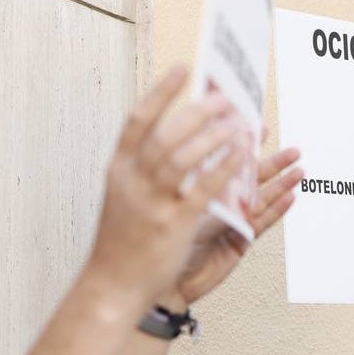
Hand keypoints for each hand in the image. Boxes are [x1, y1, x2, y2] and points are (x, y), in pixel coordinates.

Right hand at [90, 66, 249, 303]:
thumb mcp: (122, 198)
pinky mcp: (174, 226)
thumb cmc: (121, 244)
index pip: (138, 120)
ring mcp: (152, 204)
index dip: (162, 92)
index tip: (183, 68)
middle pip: (166, 134)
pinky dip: (223, 168)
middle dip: (197, 111)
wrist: (112, 286)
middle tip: (223, 97)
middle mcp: (132, 182)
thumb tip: (170, 141)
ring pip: (183, 157)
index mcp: (118, 171)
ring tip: (237, 122)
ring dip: (213, 136)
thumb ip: (141, 170)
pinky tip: (241, 155)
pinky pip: (203, 190)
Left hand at [172, 144, 302, 306]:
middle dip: (273, 163)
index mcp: (203, 189)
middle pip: (251, 179)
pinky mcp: (240, 242)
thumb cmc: (159, 241)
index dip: (244, 144)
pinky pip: (262, 223)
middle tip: (293, 150)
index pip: (227, 162)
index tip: (259, 127)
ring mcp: (232, 223)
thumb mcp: (180, 200)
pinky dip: (277, 210)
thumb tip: (207, 148)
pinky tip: (291, 197)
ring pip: (262, 198)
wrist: (162, 279)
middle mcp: (220, 204)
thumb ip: (200, 180)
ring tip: (299, 170)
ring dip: (282, 184)